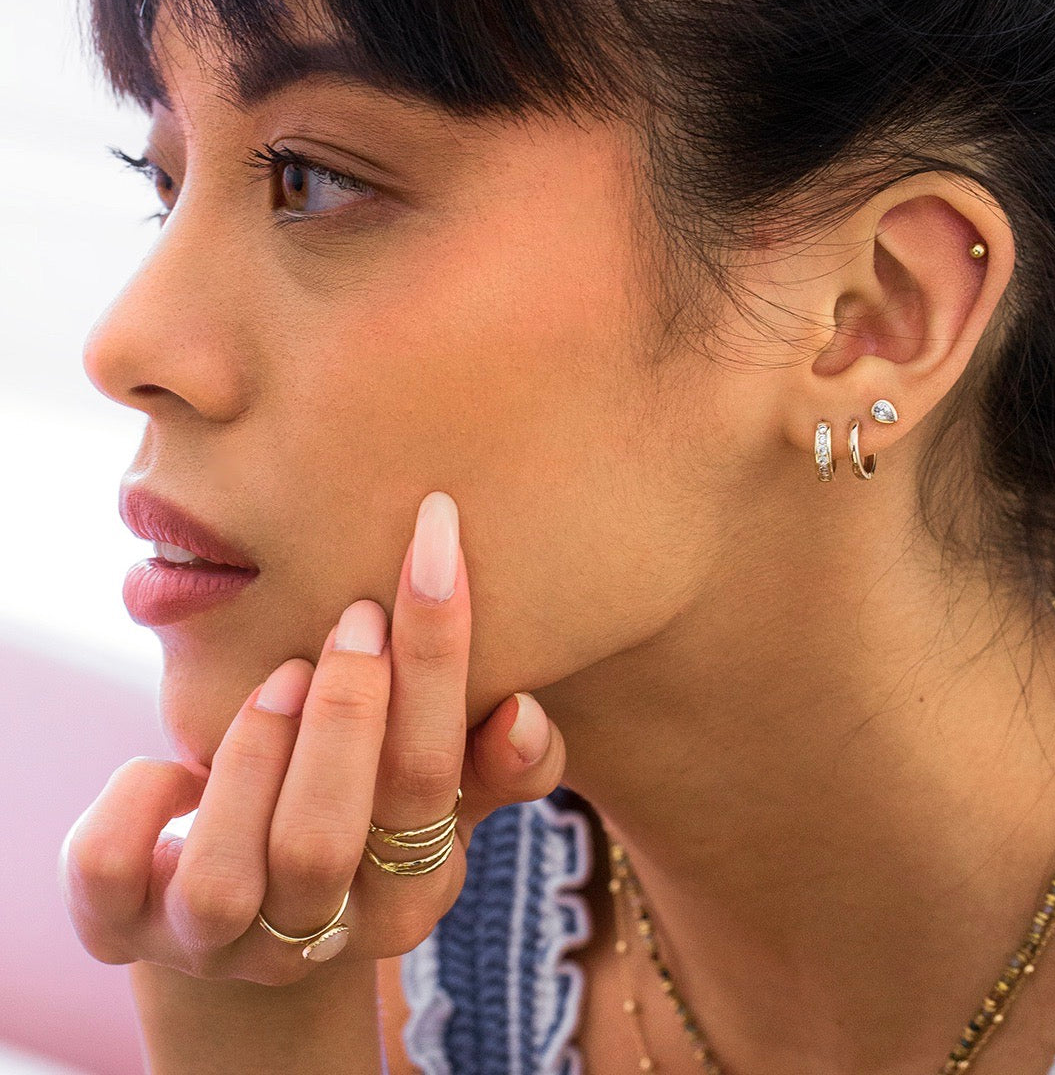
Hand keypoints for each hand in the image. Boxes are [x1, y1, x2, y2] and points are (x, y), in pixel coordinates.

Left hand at [58, 491, 566, 985]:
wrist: (257, 910)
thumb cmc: (367, 819)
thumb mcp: (439, 797)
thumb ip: (493, 763)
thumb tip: (522, 712)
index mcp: (408, 897)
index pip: (431, 778)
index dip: (436, 653)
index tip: (435, 538)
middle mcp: (313, 937)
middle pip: (320, 844)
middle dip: (339, 711)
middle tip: (356, 616)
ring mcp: (211, 943)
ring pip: (220, 879)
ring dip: (251, 754)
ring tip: (285, 676)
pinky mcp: (120, 927)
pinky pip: (105, 874)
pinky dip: (134, 800)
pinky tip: (174, 761)